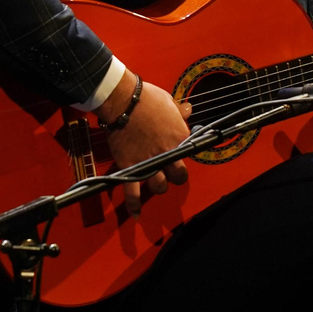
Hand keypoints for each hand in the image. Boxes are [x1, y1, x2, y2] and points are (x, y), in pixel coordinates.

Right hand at [100, 73, 192, 216]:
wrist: (122, 100)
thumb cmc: (147, 98)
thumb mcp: (170, 102)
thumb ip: (180, 112)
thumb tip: (188, 110)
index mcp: (180, 137)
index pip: (189, 154)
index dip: (183, 155)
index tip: (178, 154)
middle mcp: (168, 153)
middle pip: (179, 177)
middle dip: (176, 176)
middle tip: (170, 172)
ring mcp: (150, 162)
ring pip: (160, 187)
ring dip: (158, 186)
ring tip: (154, 181)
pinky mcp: (131, 167)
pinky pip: (133, 192)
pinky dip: (134, 205)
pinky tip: (137, 213)